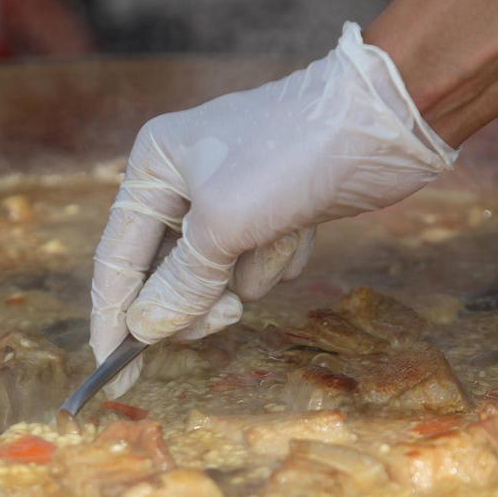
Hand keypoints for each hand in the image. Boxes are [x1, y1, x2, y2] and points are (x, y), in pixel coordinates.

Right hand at [90, 22, 456, 395]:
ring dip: (248, 274)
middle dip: (197, 299)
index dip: (112, 319)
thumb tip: (145, 329)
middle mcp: (182, 182)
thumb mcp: (224, 224)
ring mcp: (229, 199)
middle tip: (226, 317)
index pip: (115, 258)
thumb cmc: (292, 156)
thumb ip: (180, 283)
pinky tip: (302, 228)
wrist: (385, 121)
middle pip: (164, 275)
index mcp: (154, 168)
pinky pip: (257, 264)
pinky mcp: (271, 213)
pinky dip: (278, 259)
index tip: (115, 375)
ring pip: (214, 278)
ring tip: (276, 240)